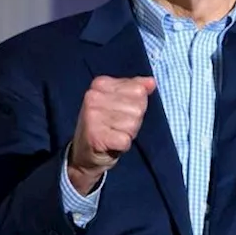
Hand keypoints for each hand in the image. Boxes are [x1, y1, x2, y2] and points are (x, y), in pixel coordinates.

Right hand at [66, 75, 156, 193]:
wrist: (84, 152)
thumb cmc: (106, 123)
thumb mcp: (120, 101)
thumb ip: (136, 88)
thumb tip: (151, 82)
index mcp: (100, 84)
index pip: (139, 90)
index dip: (136, 104)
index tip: (120, 111)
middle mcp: (93, 97)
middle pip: (137, 107)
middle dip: (133, 120)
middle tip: (117, 126)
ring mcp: (92, 116)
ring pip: (133, 123)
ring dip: (128, 133)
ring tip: (113, 133)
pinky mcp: (95, 136)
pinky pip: (125, 140)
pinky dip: (123, 145)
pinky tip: (111, 144)